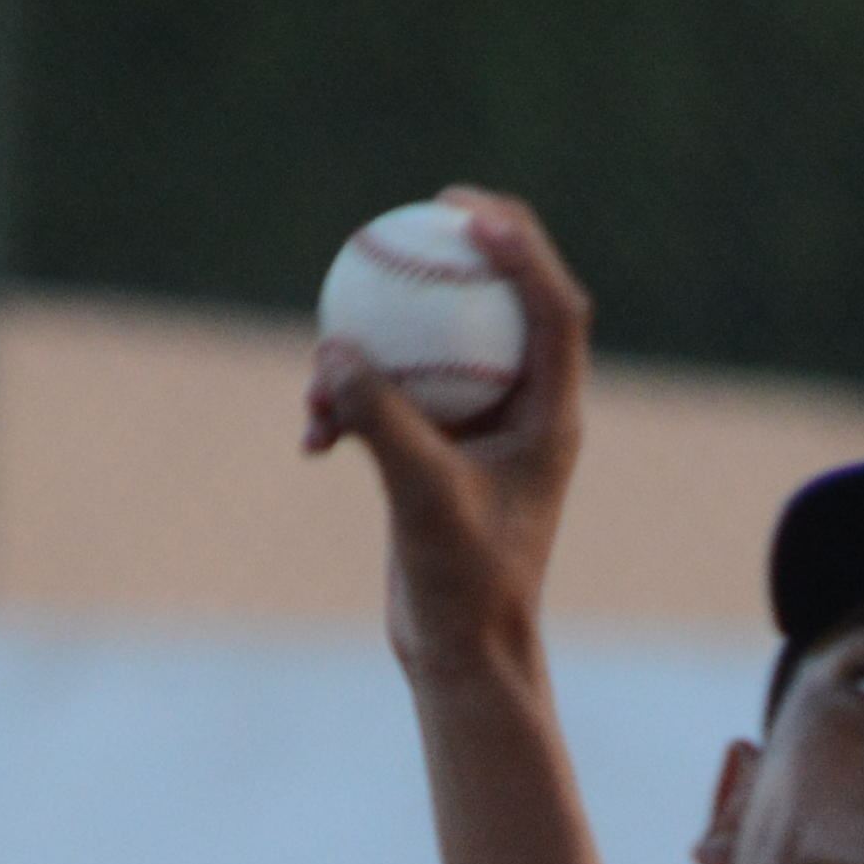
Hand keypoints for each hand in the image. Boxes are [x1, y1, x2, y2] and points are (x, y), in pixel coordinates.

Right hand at [306, 186, 589, 683]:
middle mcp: (524, 413)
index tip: (468, 215)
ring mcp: (478, 432)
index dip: (520, 248)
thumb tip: (336, 347)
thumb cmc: (464, 585)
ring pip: (433, 353)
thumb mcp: (422, 496)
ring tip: (323, 367)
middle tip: (423, 210)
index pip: (552, 308)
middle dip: (464, 254)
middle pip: (501, 307)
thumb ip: (383, 419)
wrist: (458, 653)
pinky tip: (311, 439)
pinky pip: (393, 403)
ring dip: (377, 351)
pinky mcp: (435, 455)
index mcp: (552, 415)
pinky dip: (351, 410)